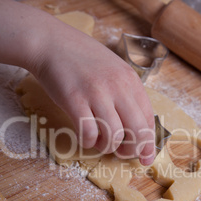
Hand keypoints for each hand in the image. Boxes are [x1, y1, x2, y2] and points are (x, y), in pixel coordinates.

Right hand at [33, 19, 154, 164]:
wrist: (51, 43)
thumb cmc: (83, 59)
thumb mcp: (114, 71)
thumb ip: (126, 95)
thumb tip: (137, 128)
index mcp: (131, 80)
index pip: (149, 119)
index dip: (149, 143)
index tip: (145, 157)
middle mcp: (118, 87)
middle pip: (138, 130)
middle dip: (132, 150)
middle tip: (121, 153)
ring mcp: (96, 93)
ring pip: (115, 136)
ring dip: (108, 147)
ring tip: (100, 142)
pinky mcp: (74, 100)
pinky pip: (89, 133)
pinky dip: (89, 142)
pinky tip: (85, 137)